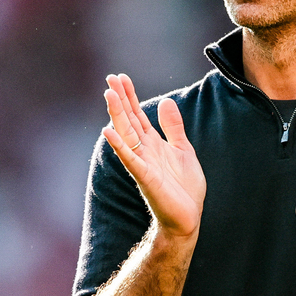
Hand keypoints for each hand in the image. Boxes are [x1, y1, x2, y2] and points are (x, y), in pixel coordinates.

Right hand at [102, 73, 205, 237]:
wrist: (187, 218)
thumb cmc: (183, 188)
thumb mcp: (183, 150)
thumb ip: (173, 127)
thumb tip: (165, 101)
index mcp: (153, 143)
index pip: (137, 114)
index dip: (130, 96)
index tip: (120, 77)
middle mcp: (144, 151)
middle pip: (129, 120)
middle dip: (120, 99)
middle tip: (110, 78)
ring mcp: (143, 164)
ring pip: (126, 134)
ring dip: (117, 115)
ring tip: (109, 95)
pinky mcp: (146, 178)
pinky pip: (130, 159)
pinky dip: (119, 146)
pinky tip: (108, 132)